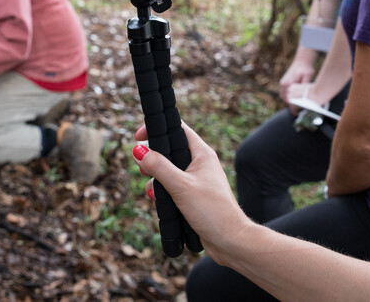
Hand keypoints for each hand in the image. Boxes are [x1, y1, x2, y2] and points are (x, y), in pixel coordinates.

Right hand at [132, 123, 253, 267]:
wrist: (230, 241)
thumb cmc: (212, 210)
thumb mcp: (180, 185)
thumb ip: (159, 167)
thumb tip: (139, 150)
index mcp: (202, 154)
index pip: (178, 130)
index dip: (158, 129)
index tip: (139, 136)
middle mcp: (201, 165)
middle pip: (171, 152)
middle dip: (154, 159)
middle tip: (142, 168)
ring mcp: (197, 182)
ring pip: (170, 173)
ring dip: (157, 180)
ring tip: (153, 191)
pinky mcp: (194, 198)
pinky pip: (173, 189)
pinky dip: (163, 193)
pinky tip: (158, 202)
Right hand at [278, 58, 314, 111]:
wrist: (302, 61)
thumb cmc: (306, 69)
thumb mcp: (308, 77)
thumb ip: (304, 86)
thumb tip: (305, 96)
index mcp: (288, 84)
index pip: (288, 100)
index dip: (293, 107)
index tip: (297, 112)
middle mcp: (283, 84)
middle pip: (285, 99)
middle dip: (291, 105)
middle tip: (298, 111)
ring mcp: (283, 83)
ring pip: (283, 96)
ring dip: (289, 100)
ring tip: (297, 106)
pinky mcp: (284, 82)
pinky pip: (284, 92)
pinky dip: (288, 96)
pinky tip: (295, 98)